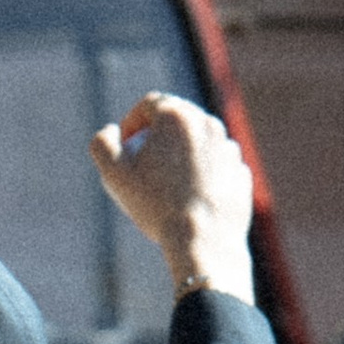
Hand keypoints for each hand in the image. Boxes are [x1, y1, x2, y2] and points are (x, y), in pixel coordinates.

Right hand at [88, 92, 256, 305]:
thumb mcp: (112, 172)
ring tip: (164, 185)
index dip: (131, 122)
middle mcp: (208, 123)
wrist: (202, 239)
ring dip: (180, 154)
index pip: (149, 104)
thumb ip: (102, 143)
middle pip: (177, 120)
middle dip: (157, 136)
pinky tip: (187, 198)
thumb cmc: (155, 203)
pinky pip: (216, 165)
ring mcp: (229, 147)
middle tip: (141, 164)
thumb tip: (112, 131)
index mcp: (177, 115)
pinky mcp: (241, 171)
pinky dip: (202, 174)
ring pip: (198, 142)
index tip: (124, 146)